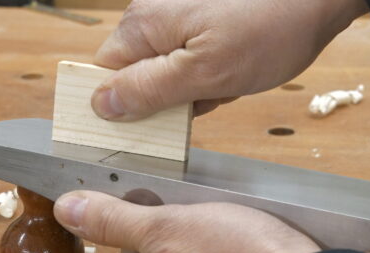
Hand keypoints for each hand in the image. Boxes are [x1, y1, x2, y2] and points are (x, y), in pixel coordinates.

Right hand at [91, 0, 368, 119]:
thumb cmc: (268, 30)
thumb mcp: (205, 73)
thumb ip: (149, 89)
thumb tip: (101, 104)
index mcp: (143, 25)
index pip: (106, 76)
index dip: (127, 104)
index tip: (156, 119)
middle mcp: (154, 17)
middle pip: (140, 76)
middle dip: (172, 97)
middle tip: (207, 93)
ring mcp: (181, 19)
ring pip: (171, 75)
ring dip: (198, 89)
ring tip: (229, 78)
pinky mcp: (204, 25)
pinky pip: (194, 64)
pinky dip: (214, 76)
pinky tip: (237, 71)